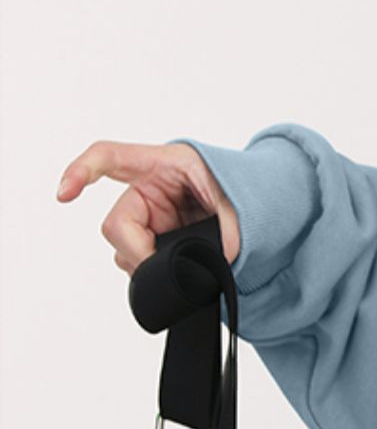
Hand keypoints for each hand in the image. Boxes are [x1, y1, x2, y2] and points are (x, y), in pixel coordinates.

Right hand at [56, 140, 240, 275]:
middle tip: (162, 269)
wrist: (260, 205)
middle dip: (137, 253)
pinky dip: (150, 270)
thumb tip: (208, 266)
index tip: (65, 194)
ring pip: (124, 247)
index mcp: (166, 164)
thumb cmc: (246, 192)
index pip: (111, 157)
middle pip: (117, 225)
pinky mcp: (151, 235)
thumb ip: (227, 233)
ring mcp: (148, 213)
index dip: (81, 171)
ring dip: (146, 264)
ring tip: (182, 265)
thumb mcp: (241, 205)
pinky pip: (136, 258)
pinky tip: (171, 271)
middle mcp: (149, 187)